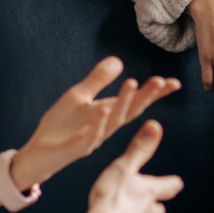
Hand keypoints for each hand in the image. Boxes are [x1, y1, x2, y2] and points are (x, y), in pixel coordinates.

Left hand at [11, 57, 178, 189]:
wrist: (39, 152)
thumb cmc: (61, 125)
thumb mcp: (79, 96)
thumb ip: (98, 80)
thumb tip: (118, 61)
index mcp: (108, 113)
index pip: (136, 102)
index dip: (155, 94)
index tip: (174, 83)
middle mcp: (105, 126)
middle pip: (130, 110)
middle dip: (146, 96)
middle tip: (161, 81)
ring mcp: (92, 138)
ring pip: (113, 121)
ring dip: (124, 103)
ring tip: (133, 83)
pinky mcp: (76, 147)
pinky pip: (89, 135)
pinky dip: (97, 123)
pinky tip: (103, 110)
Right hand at [51, 121, 184, 212]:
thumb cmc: (111, 200)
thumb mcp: (124, 167)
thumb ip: (139, 148)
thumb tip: (155, 127)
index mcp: (150, 192)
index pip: (170, 186)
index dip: (172, 183)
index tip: (174, 182)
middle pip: (159, 210)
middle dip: (155, 205)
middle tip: (148, 201)